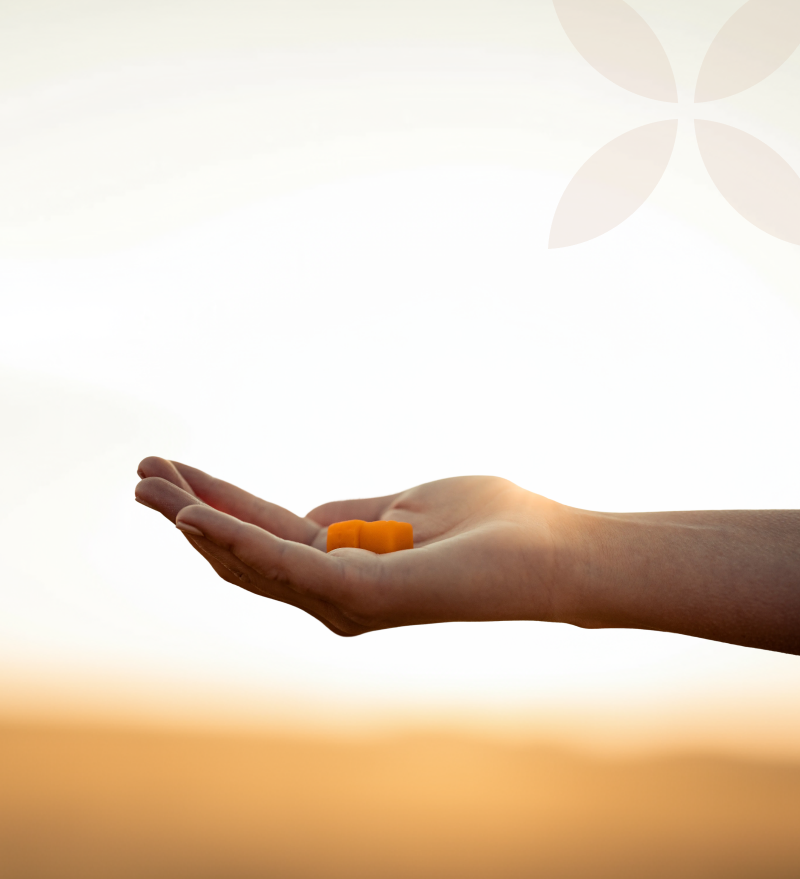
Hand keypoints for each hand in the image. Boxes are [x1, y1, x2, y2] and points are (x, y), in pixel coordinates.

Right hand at [135, 458, 563, 635]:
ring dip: (197, 522)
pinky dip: (238, 538)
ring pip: (252, 560)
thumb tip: (307, 518)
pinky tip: (195, 514)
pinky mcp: (363, 595)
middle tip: (140, 475)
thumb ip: (352, 516)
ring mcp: (347, 599)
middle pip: (245, 552)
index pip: (266, 534)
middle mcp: (337, 593)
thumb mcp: (408, 506)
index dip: (217, 503)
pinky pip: (286, 562)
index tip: (172, 471)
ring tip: (148, 486)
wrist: (555, 553)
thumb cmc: (494, 526)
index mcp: (348, 566)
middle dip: (190, 513)